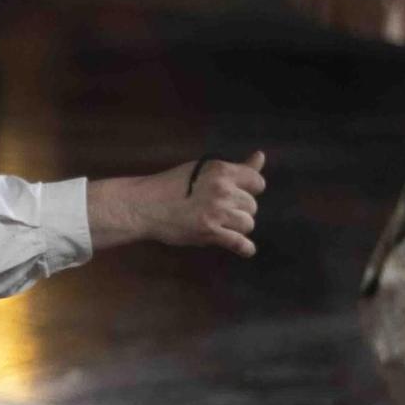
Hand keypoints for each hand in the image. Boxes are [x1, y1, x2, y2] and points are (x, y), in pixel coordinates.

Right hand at [91, 150, 265, 256]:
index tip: (236, 194)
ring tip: (221, 225)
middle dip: (239, 210)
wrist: (144, 205)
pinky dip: (245, 248)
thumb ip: (235, 168)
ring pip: (247, 223)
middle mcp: (223, 189)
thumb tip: (260, 156)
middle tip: (219, 211)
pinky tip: (245, 249)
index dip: (249, 189)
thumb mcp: (204, 170)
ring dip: (237, 227)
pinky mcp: (210, 232)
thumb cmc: (171, 186)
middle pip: (252, 205)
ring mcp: (217, 211)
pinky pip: (240, 243)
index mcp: (221, 170)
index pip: (257, 181)